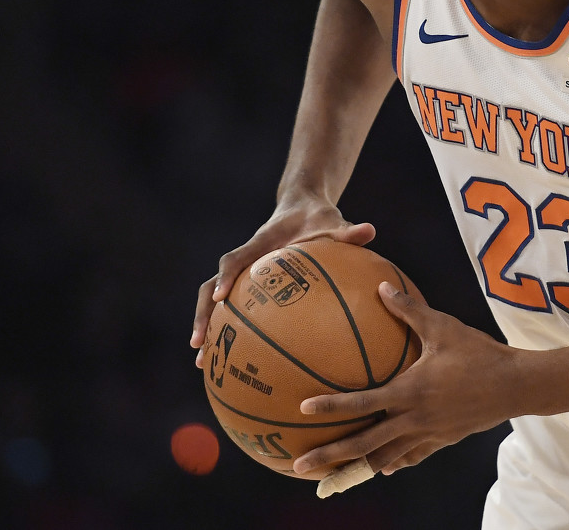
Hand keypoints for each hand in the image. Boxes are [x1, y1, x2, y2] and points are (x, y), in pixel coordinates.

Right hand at [190, 196, 375, 366]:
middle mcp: (246, 260)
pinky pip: (233, 308)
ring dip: (205, 326)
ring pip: (212, 300)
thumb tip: (370, 231)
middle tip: (198, 344)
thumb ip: (348, 231)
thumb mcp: (333, 223)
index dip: (226, 276)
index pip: (236, 259)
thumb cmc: (318, 219)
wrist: (302, 207)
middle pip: (210, 286)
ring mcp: (244, 274)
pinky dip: (227, 330)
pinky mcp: (249, 285)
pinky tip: (231, 360)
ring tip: (201, 361)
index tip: (219, 297)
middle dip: (202, 313)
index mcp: (260, 244)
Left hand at [291, 282, 517, 478]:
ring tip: (333, 476)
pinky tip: (383, 466)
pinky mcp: (441, 441)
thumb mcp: (442, 326)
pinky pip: (411, 457)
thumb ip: (409, 309)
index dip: (331, 407)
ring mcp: (427, 434)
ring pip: (385, 458)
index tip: (303, 411)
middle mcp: (413, 419)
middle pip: (364, 443)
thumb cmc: (478, 352)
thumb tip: (382, 286)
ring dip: (357, 466)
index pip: (362, 403)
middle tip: (299, 465)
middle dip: (330, 457)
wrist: (514, 385)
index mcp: (409, 391)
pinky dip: (393, 462)